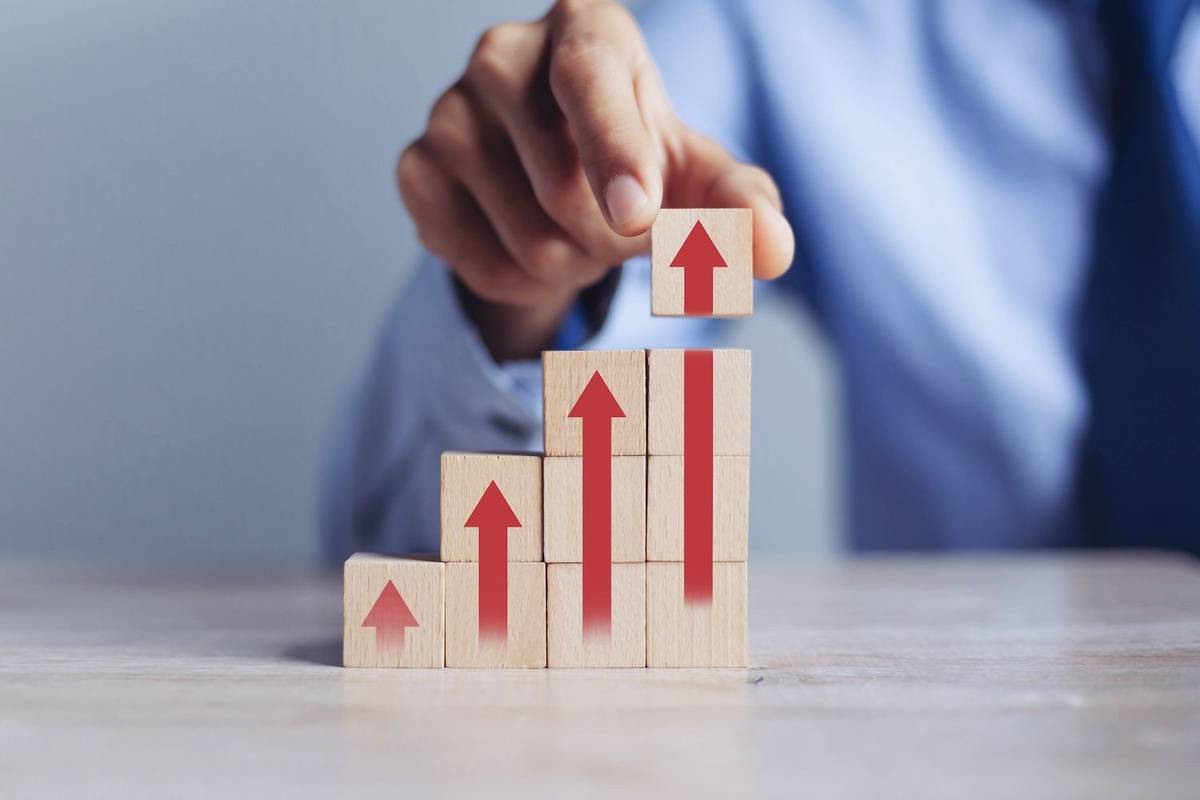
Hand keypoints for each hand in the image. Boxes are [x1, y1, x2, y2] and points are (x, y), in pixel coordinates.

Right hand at [397, 0, 794, 359]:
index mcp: (584, 27)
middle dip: (617, 239)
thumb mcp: (701, 176)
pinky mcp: (414, 171)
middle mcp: (502, 54)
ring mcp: (446, 112)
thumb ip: (743, 206)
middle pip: (566, 191)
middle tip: (626, 223)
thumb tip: (773, 251)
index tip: (640, 214)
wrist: (556, 171)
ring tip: (577, 225)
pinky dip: (525, 283)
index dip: (616, 150)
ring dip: (575, 262)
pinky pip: (481, 265)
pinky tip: (529, 242)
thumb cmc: (639, 158)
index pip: (591, 79)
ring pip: (529, 241)